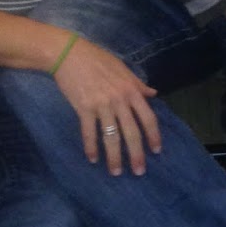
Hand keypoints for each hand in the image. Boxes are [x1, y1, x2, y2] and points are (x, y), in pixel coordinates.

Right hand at [53, 38, 160, 175]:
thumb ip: (138, 84)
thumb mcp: (122, 69)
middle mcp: (119, 100)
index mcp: (131, 90)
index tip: (156, 151)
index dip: (153, 136)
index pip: (147, 117)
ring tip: (116, 172)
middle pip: (131, 132)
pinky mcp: (83, 108)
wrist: (69, 54)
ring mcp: (101, 105)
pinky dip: (91, 147)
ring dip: (114, 157)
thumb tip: (153, 94)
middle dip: (136, 154)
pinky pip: (89, 132)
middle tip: (139, 171)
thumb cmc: (97, 59)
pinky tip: (92, 159)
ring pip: (111, 136)